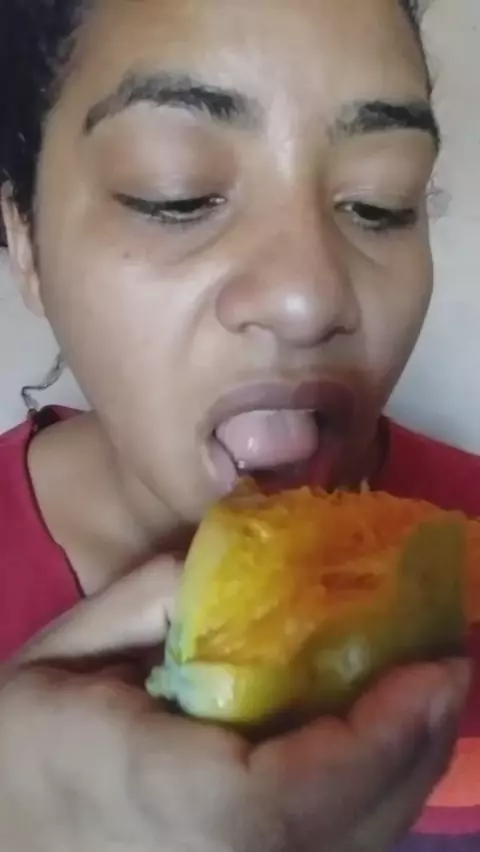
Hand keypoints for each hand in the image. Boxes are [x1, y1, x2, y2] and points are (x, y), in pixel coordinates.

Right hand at [0, 559, 469, 851]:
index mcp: (170, 802)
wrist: (1, 833)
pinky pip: (328, 849)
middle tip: (449, 667)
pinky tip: (382, 745)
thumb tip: (232, 558)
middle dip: (413, 746)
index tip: (435, 671)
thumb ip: (142, 600)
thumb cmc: (22, 745)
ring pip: (350, 846)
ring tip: (427, 697)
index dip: (378, 737)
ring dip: (404, 771)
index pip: (294, 792)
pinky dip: (372, 798)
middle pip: (348, 826)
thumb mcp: (62, 654)